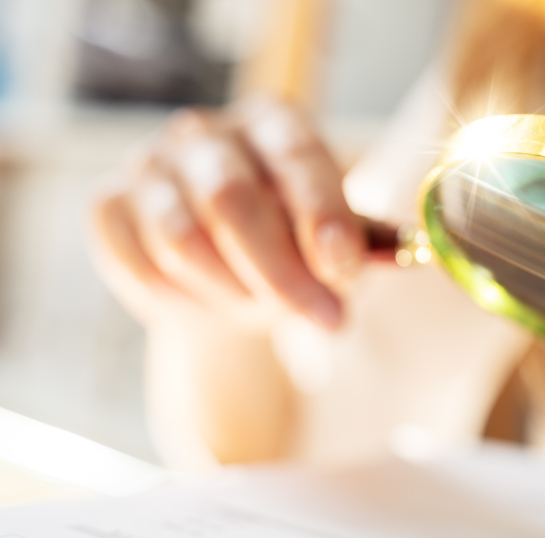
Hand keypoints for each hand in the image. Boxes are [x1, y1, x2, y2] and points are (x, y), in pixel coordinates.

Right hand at [90, 98, 367, 331]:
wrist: (230, 281)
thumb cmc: (295, 251)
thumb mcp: (334, 247)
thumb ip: (346, 249)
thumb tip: (347, 259)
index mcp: (272, 122)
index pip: (295, 155)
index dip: (321, 212)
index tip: (343, 267)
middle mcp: (204, 131)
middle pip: (231, 198)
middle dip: (279, 272)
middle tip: (323, 318)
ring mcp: (148, 163)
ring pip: (182, 241)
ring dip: (234, 293)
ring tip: (264, 309)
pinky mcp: (108, 205)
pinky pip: (144, 269)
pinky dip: (187, 304)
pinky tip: (214, 303)